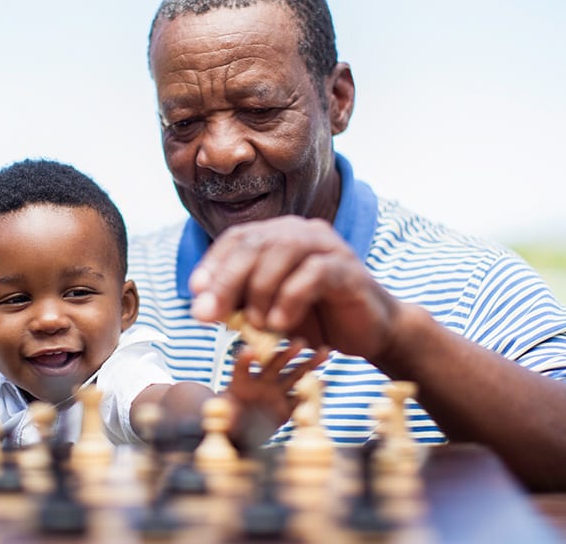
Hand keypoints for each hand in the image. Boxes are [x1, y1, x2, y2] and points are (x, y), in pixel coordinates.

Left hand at [189, 216, 400, 361]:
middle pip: (255, 243)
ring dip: (260, 290)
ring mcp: (327, 247)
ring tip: (255, 325)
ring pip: (282, 252)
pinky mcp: (348, 268)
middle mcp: (303, 232)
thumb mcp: (269, 313)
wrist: (371, 332)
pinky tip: (279, 323)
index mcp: (281, 236)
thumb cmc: (316, 320)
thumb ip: (240, 305)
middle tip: (209, 314)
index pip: (238, 238)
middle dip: (227, 280)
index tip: (194, 293)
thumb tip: (201, 306)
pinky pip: (313, 273)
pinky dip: (290, 298)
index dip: (213, 263)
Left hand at [223, 341, 327, 449]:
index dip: (245, 358)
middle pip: (275, 364)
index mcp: (241, 382)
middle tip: (300, 343)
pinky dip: (312, 392)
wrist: (238, 435)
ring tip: (324, 351)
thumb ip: (221, 412)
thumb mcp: (220, 416)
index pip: (241, 366)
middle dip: (287, 353)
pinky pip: (300, 399)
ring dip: (308, 364)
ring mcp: (275, 394)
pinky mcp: (285, 409)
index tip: (250, 351)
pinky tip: (325, 381)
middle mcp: (261, 383)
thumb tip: (216, 409)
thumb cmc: (225, 421)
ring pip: (293, 376)